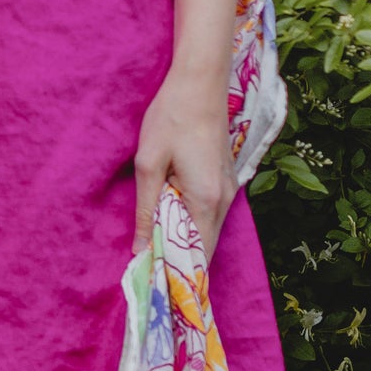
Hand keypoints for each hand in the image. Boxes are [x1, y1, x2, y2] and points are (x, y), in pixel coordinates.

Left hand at [134, 70, 234, 259]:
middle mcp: (224, 199)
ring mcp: (229, 189)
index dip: (177, 275)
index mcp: (205, 199)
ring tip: (156, 253)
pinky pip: (210, 213)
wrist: (200, 82)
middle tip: (151, 275)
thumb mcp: (149, 163)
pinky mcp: (226, 179)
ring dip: (185, 243)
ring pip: (208, 230)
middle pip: (204, 247)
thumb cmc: (171, 117)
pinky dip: (193, 224)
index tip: (156, 289)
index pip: (197, 255)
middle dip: (180, 263)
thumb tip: (141, 250)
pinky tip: (171, 224)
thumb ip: (145, 210)